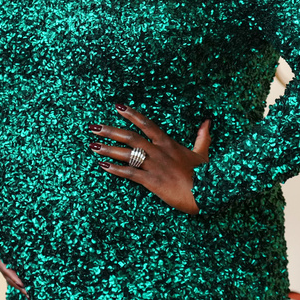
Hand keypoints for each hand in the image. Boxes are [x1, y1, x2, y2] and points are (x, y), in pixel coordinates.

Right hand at [0, 208, 29, 299]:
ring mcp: (1, 255)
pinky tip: (27, 280)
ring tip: (30, 292)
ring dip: (19, 282)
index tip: (21, 283)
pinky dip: (19, 274)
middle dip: (18, 284)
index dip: (11, 276)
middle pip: (7, 274)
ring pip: (10, 272)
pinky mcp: (7, 253)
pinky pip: (13, 265)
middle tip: (29, 294)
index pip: (3, 266)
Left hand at [89, 104, 210, 214]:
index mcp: (168, 143)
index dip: (131, 115)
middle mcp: (157, 151)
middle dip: (110, 131)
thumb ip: (202, 137)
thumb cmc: (204, 174)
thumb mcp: (202, 153)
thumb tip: (207, 122)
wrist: (206, 192)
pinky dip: (115, 169)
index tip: (117, 107)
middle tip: (93, 127)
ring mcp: (153, 166)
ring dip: (108, 149)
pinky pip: (129, 173)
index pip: (146, 124)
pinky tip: (103, 165)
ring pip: (126, 154)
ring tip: (92, 145)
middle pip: (130, 137)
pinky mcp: (151, 181)